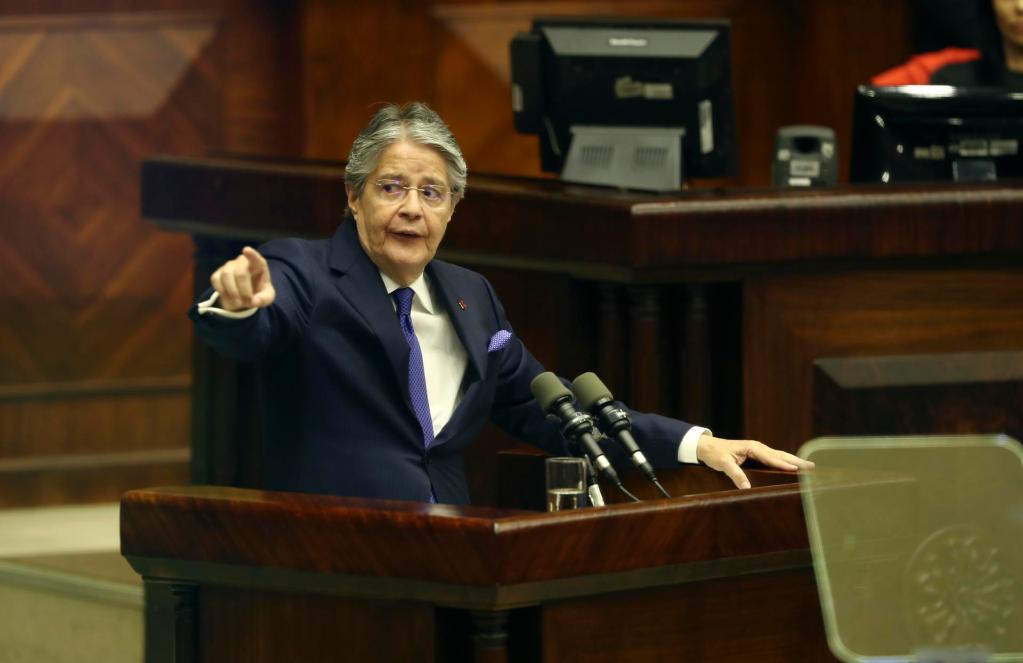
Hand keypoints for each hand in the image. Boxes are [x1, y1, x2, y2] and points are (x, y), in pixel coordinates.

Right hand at [210, 246, 275, 310]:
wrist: (245, 297)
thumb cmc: (259, 293)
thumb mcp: (267, 298)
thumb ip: (264, 299)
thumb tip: (254, 301)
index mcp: (258, 265)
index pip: (256, 258)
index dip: (252, 255)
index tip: (246, 250)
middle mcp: (242, 262)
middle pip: (240, 273)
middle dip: (244, 290)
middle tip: (248, 303)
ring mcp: (229, 267)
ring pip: (226, 275)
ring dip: (232, 292)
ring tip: (238, 303)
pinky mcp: (217, 274)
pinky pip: (216, 280)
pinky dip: (222, 292)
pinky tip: (229, 299)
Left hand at [696, 433, 813, 489]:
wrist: (707, 447)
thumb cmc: (715, 453)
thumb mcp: (724, 464)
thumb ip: (735, 474)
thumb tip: (746, 487)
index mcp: (752, 448)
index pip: (771, 457)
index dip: (783, 463)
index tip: (796, 469)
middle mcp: (758, 448)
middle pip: (780, 455)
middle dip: (796, 460)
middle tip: (812, 466)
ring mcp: (758, 451)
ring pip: (779, 456)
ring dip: (793, 461)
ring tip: (809, 466)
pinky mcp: (757, 456)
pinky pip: (774, 459)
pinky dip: (785, 462)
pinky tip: (793, 468)